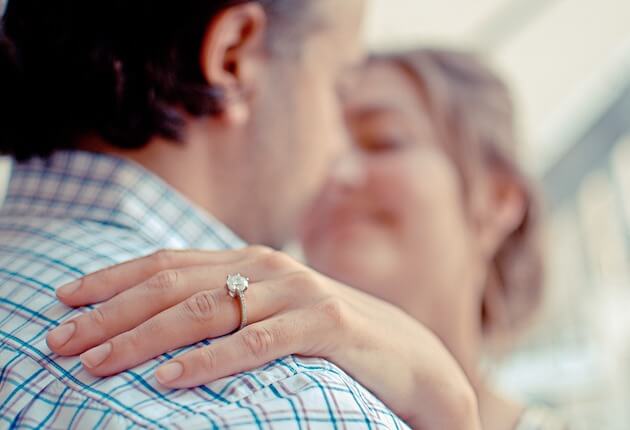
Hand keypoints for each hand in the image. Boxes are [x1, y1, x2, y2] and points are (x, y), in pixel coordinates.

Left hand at [47, 247, 479, 429]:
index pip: (166, 262)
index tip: (64, 299)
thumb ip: (224, 304)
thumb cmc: (325, 334)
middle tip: (60, 342)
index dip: (113, 278)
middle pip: (174, 285)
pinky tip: (170, 379)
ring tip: (97, 364)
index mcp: (248, 260)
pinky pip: (258, 343)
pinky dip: (211, 361)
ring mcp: (297, 291)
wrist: (404, 351)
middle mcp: (267, 266)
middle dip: (111, 313)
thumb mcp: (266, 313)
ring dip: (145, 339)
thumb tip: (155, 322)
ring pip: (208, 310)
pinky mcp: (326, 321)